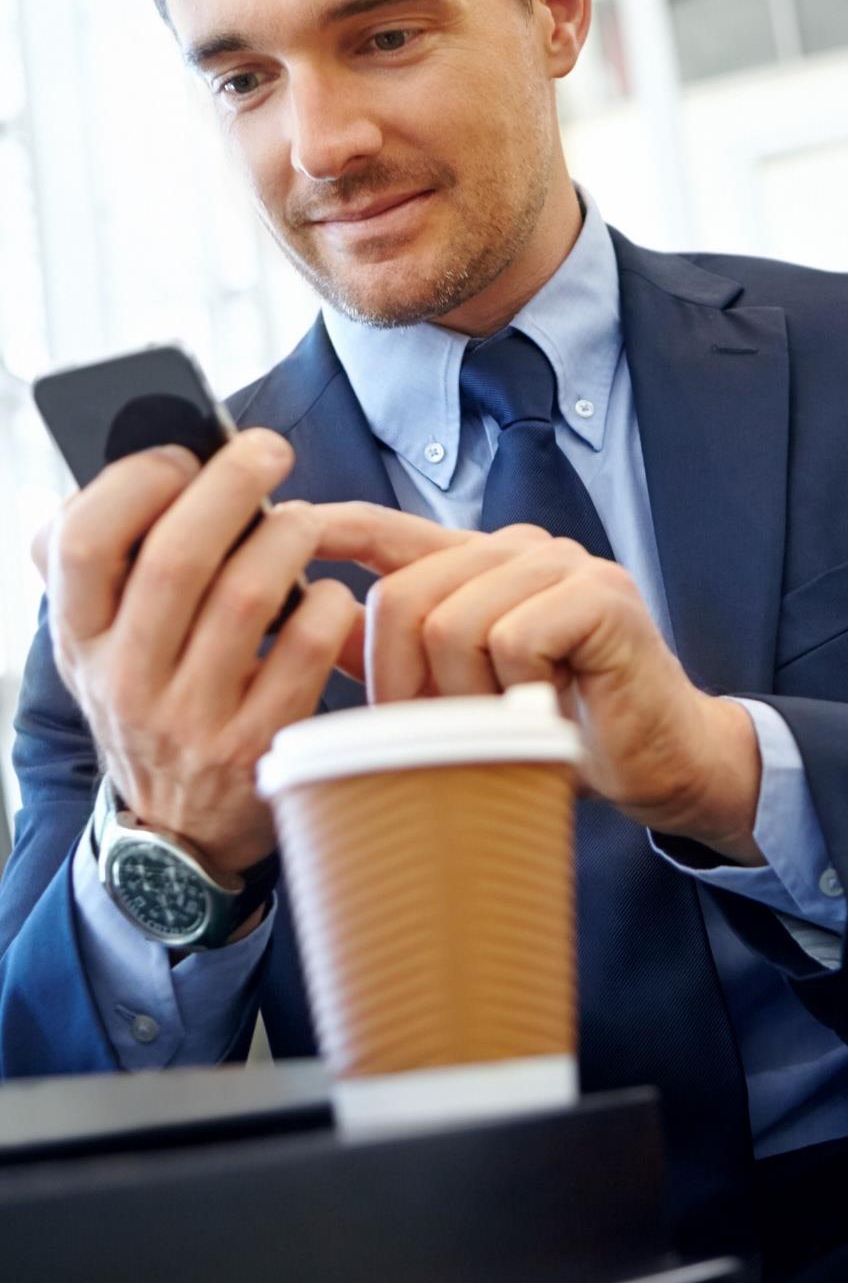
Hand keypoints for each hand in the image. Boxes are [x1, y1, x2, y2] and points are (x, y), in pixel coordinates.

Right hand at [32, 431, 362, 874]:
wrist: (179, 833)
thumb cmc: (153, 701)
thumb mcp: (104, 646)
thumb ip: (109, 567)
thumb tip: (149, 466)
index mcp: (79, 641)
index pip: (79, 542)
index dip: (134, 482)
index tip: (180, 455)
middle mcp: (125, 681)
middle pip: (177, 558)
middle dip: (231, 485)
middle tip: (268, 449)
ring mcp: (192, 719)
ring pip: (248, 595)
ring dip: (287, 536)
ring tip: (302, 522)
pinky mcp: (257, 745)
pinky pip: (305, 649)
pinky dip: (329, 605)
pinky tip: (332, 596)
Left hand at [313, 504, 763, 863]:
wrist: (660, 760)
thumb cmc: (562, 728)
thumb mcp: (462, 695)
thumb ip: (399, 655)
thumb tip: (314, 630)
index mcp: (478, 564)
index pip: (388, 529)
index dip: (331, 529)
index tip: (282, 531)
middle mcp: (517, 549)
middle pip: (403, 595)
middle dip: (401, 682)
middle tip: (440, 733)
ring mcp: (562, 564)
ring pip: (452, 623)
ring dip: (468, 698)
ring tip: (509, 723)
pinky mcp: (600, 594)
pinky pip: (511, 640)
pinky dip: (517, 693)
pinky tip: (548, 712)